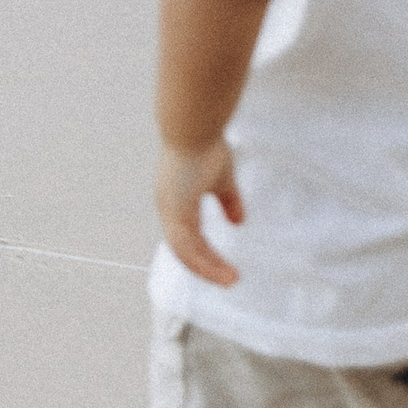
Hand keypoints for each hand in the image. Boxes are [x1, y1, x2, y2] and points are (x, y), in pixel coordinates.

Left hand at [156, 138, 244, 284]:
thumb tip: (239, 222)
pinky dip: (204, 262)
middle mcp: (169, 208)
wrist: (195, 127)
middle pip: (185, 249)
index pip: (188, 236)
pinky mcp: (174, 212)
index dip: (204, 253)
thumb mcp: (222, 180)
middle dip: (208, 266)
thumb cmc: (205, 146)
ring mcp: (169, 211)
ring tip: (231, 280)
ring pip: (185, 252)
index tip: (225, 267)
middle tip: (230, 279)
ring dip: (208, 268)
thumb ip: (229, 201)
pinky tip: (222, 271)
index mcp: (177, 201)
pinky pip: (187, 247)